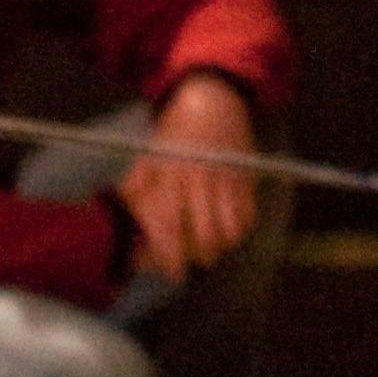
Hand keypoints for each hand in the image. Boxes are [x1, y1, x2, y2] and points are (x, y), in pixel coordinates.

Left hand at [120, 74, 259, 281]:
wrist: (210, 103)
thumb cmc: (172, 139)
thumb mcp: (146, 161)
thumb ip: (135, 197)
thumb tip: (129, 232)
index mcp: (168, 175)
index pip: (169, 226)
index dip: (169, 256)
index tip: (171, 273)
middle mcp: (198, 178)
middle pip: (203, 236)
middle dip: (197, 257)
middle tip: (190, 262)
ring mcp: (226, 179)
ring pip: (229, 231)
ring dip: (219, 247)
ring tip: (208, 248)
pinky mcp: (247, 179)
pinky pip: (248, 218)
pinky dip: (238, 232)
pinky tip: (225, 231)